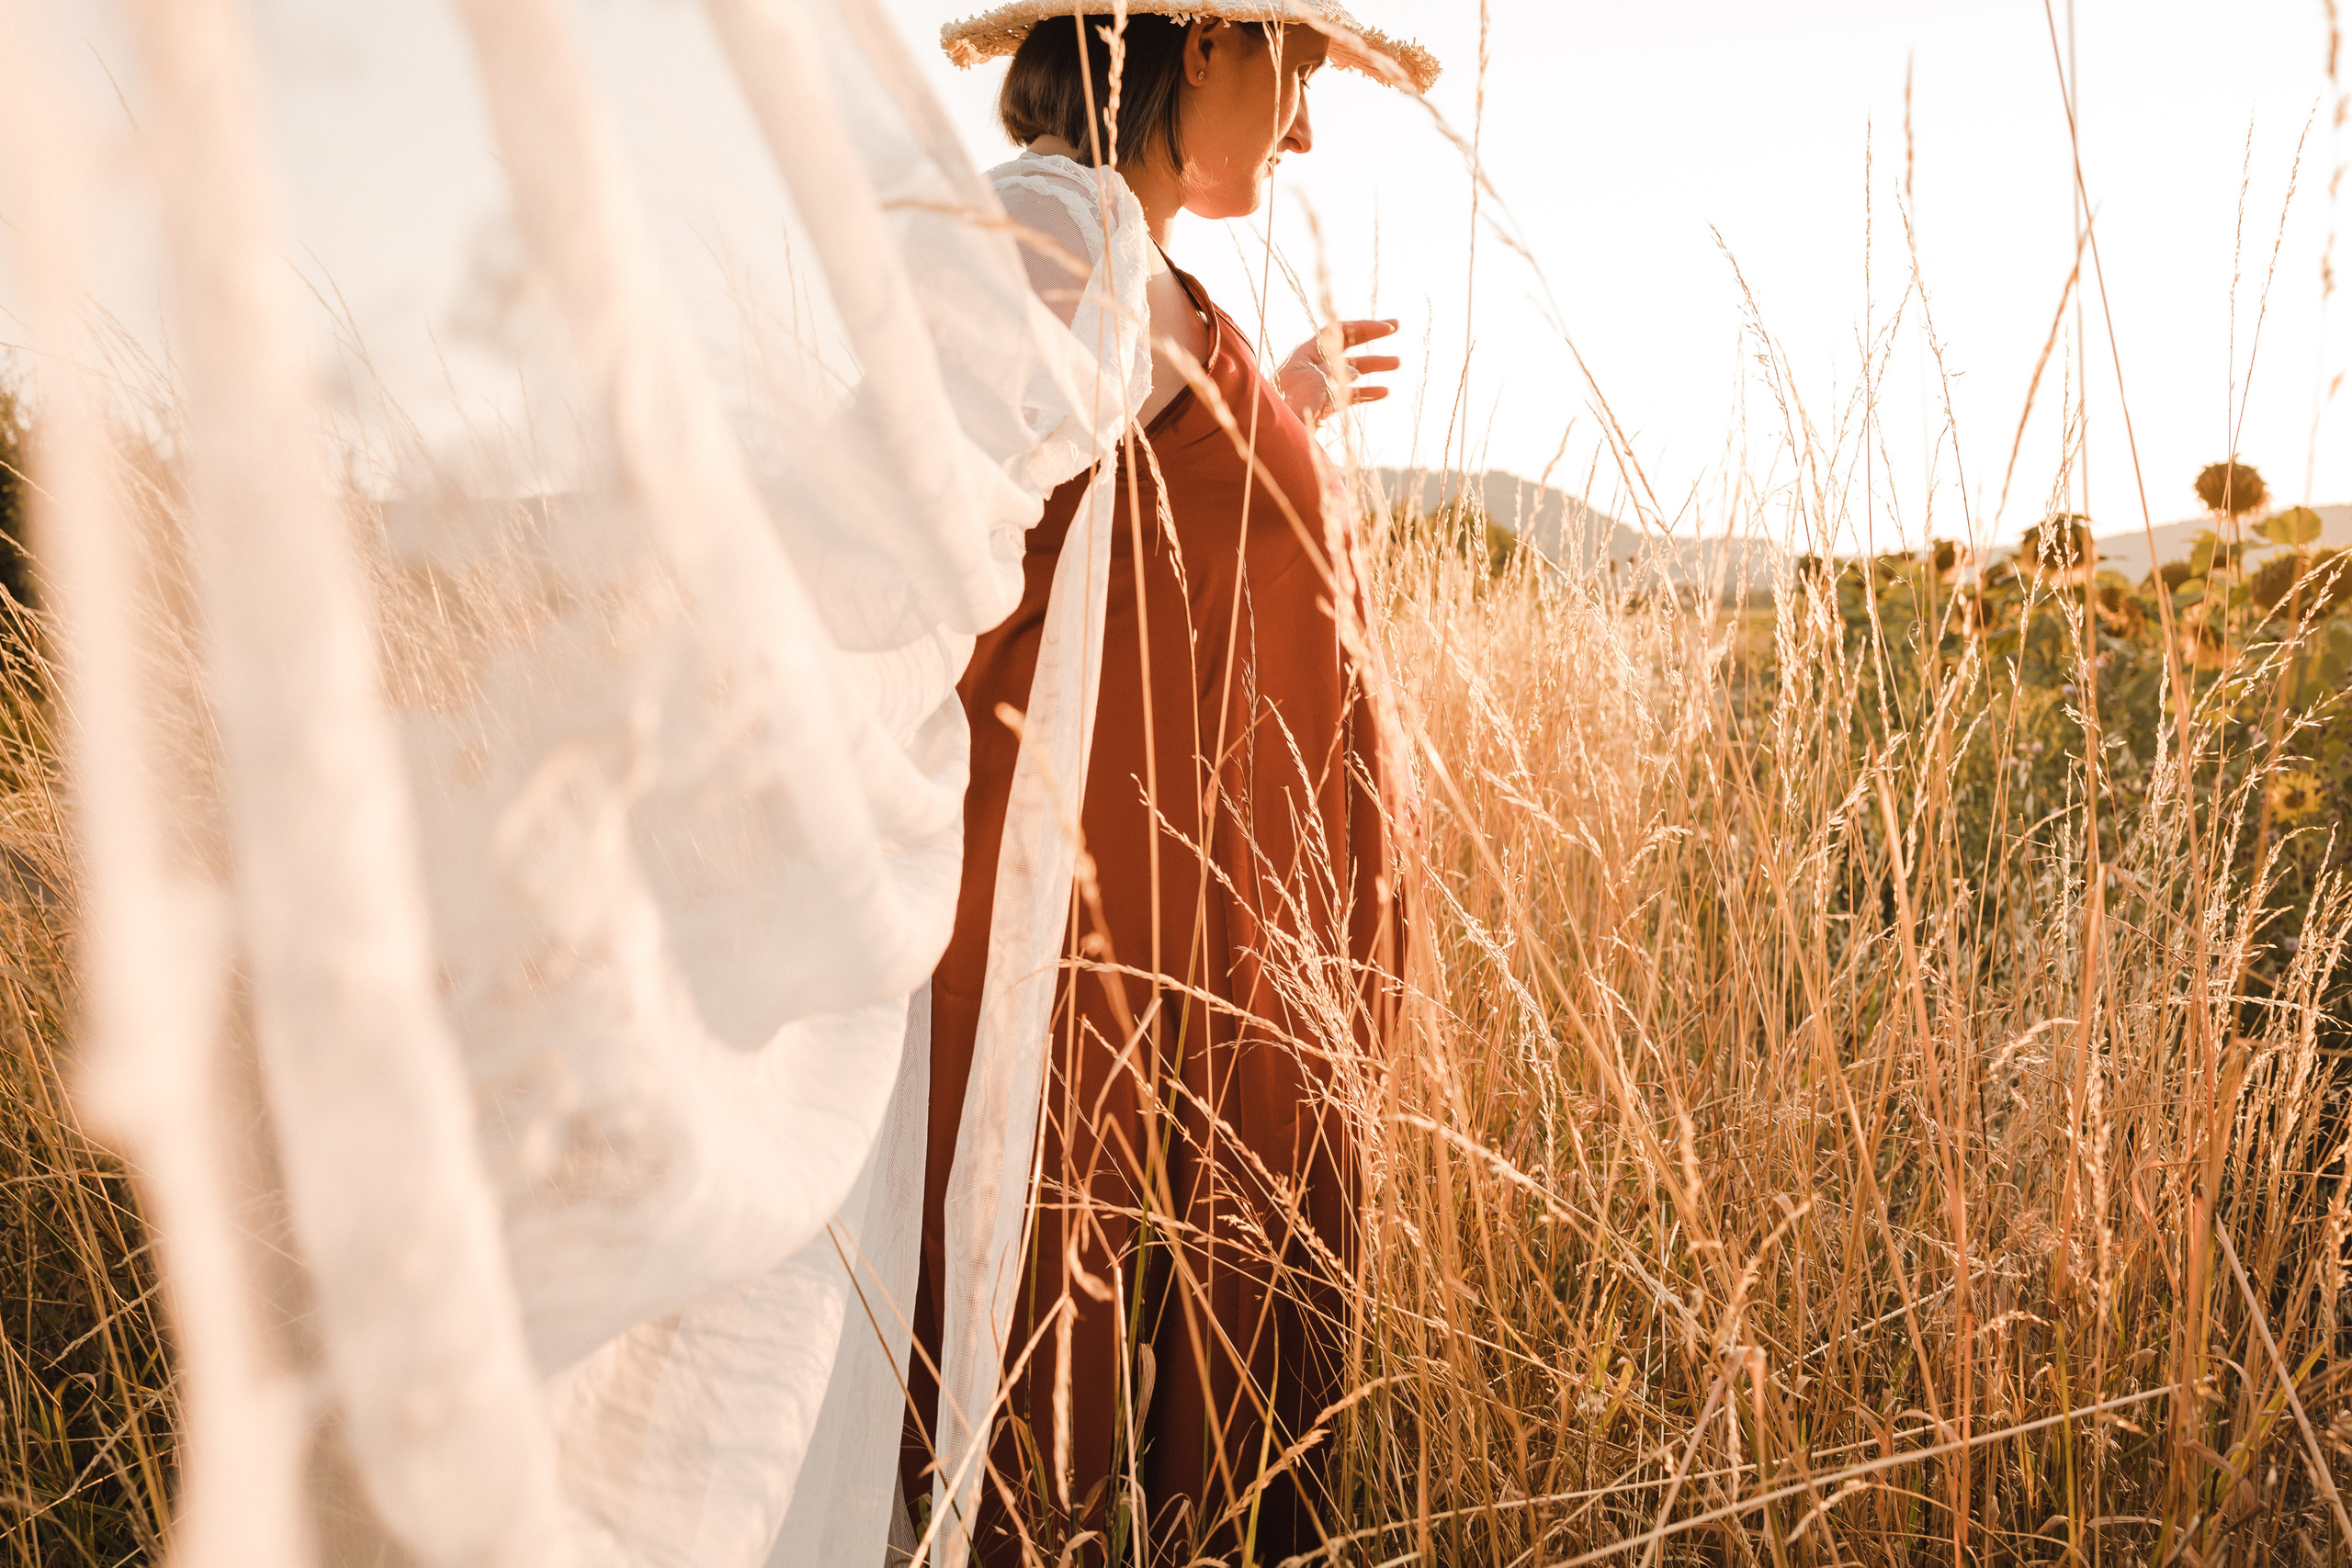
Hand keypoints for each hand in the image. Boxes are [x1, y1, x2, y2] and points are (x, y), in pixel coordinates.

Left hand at [1275, 318, 1400, 428]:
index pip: (1340, 332)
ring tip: (1397, 363)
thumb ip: (1337, 372)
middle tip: (1397, 327)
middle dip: (1373, 337)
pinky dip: (1367, 392)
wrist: (1275, 429)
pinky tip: (1385, 391)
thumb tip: (1354, 371)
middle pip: (1350, 346)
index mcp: (1309, 353)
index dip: (1364, 327)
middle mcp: (1317, 365)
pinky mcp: (1326, 404)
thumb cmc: (1290, 402)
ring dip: (1375, 365)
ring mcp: (1323, 384)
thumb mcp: (1316, 381)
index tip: (1387, 328)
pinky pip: (1351, 395)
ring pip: (1354, 371)